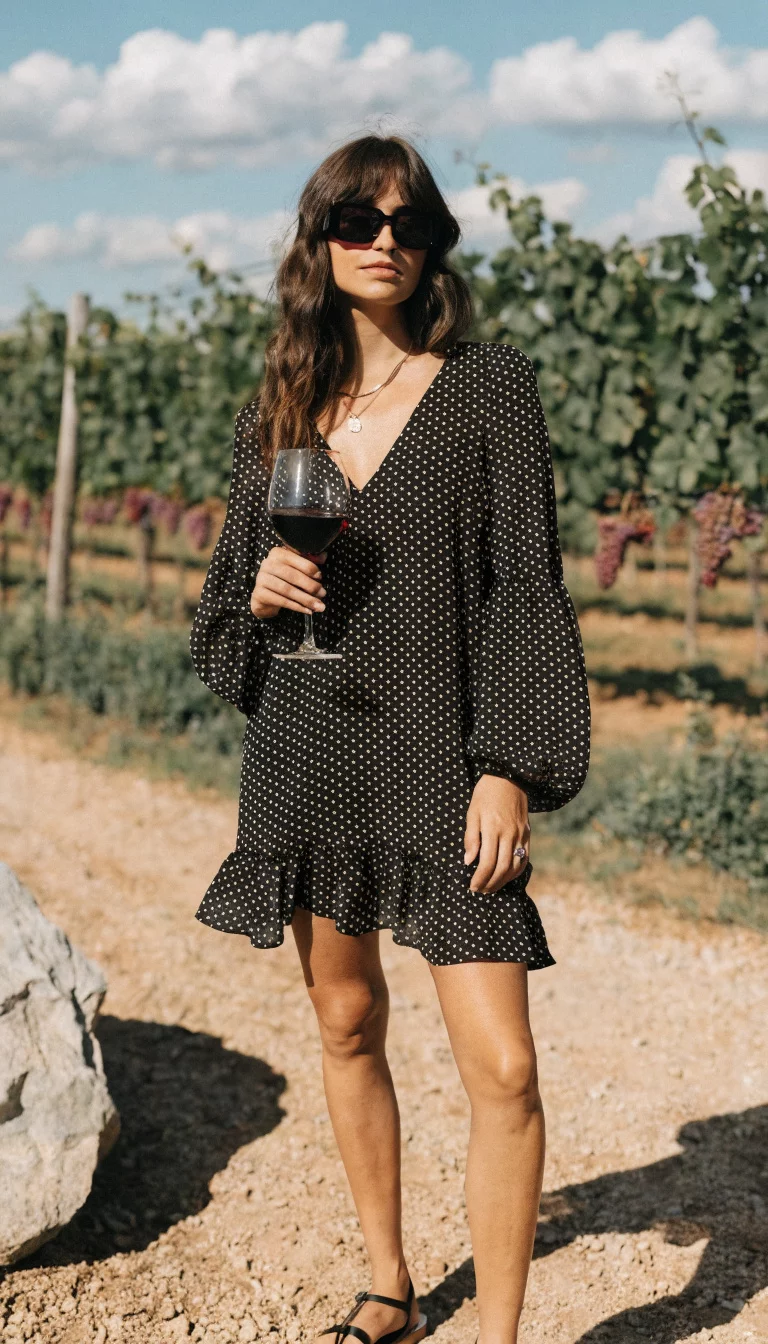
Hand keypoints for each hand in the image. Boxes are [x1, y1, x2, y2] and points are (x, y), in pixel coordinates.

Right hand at [251, 545, 327, 617]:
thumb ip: (309, 561)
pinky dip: (297, 607)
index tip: (320, 577)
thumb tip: (323, 556)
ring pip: (288, 590)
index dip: (310, 568)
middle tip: (323, 594)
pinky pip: (282, 601)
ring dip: (306, 599)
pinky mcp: (259, 593)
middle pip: (292, 575)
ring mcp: (261, 579)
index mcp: (277, 553)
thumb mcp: (295, 567)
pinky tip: (308, 610)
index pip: (296, 558)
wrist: (264, 596)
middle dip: (310, 586)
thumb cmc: (283, 579)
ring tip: (319, 606)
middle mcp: (267, 564)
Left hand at [464, 774, 529, 893]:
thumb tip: (469, 861)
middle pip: (502, 868)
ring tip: (491, 887)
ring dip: (503, 881)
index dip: (480, 878)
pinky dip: (516, 871)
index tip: (472, 886)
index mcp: (493, 828)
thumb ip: (471, 838)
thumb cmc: (486, 794)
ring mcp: (521, 834)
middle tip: (480, 890)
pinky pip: (525, 858)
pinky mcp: (527, 834)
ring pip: (514, 866)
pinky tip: (506, 876)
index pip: (487, 862)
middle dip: (490, 883)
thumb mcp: (472, 812)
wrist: (509, 778)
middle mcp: (509, 833)